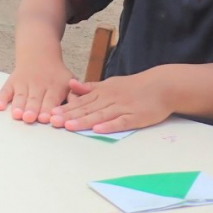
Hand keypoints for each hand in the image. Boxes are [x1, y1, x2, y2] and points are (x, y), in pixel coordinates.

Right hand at [0, 60, 74, 123]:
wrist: (39, 54)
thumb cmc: (56, 74)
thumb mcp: (69, 81)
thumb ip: (74, 96)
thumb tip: (79, 107)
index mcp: (54, 87)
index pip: (50, 100)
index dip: (47, 109)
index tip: (45, 118)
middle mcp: (38, 85)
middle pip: (34, 99)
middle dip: (32, 109)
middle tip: (29, 118)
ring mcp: (23, 83)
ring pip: (20, 96)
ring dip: (18, 105)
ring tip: (17, 115)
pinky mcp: (12, 82)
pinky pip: (5, 90)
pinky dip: (1, 98)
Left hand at [49, 70, 174, 132]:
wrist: (162, 86)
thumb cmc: (134, 87)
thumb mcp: (110, 83)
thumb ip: (90, 87)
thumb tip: (71, 85)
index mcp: (103, 92)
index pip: (81, 102)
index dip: (65, 108)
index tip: (50, 114)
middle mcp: (110, 99)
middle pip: (86, 109)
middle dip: (68, 116)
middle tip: (52, 122)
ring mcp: (122, 108)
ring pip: (100, 115)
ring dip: (84, 121)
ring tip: (69, 126)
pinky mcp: (135, 117)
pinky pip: (121, 122)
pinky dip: (109, 125)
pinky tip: (98, 130)